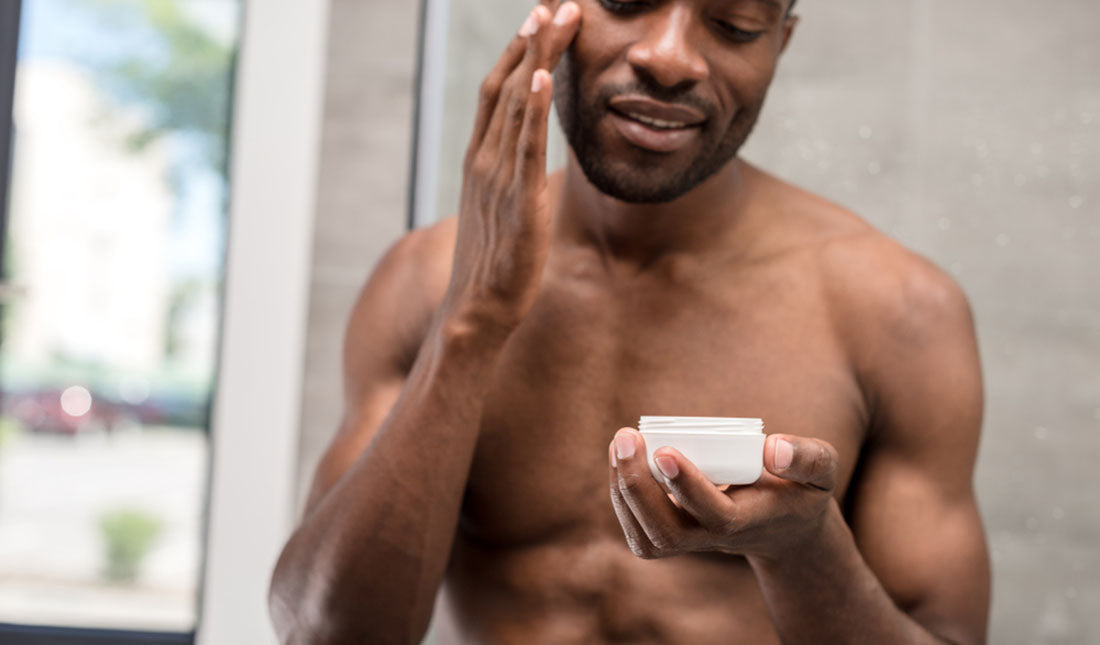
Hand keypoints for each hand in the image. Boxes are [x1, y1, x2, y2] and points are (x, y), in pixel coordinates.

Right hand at [441, 2, 580, 335]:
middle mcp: (483, 160)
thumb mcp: (504, 213)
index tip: (538, 20)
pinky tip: (542, 76)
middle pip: (506, 85)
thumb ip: (515, 182)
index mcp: (480, 161)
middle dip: (531, 41)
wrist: (475, 311)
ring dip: (537, 58)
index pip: (497, 93)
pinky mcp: (517, 200)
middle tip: (556, 3)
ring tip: (557, 18)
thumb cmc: (494, 267)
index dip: (517, 53)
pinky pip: (523, 146)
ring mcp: (496, 178)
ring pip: (516, 105)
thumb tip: (537, 168)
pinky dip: (531, 108)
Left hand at [608, 428, 839, 560]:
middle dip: (638, 487)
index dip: (687, 486)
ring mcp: (691, 542)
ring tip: (620, 443)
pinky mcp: (673, 536)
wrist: (785, 527)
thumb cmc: (800, 490)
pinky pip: (638, 529)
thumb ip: (807, 457)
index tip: (664, 451)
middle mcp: (715, 540)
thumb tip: (772, 449)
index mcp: (750, 523)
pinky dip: (622, 495)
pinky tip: (620, 457)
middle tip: (626, 438)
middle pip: (667, 532)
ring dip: (624, 491)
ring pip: (647, 536)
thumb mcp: (822, 469)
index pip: (715, 516)